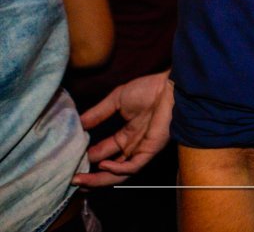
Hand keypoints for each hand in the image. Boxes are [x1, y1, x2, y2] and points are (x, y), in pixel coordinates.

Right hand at [72, 71, 173, 187]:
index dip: (87, 158)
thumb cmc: (148, 90)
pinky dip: (118, 169)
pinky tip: (104, 165)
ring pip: (119, 173)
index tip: (69, 161)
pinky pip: (133, 166)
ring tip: (80, 180)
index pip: (103, 152)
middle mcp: (132, 146)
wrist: (170, 86)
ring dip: (99, 179)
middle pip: (109, 168)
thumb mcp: (116, 100)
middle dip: (90, 175)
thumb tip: (77, 124)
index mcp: (125, 135)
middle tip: (71, 179)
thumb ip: (98, 113)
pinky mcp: (150, 150)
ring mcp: (141, 149)